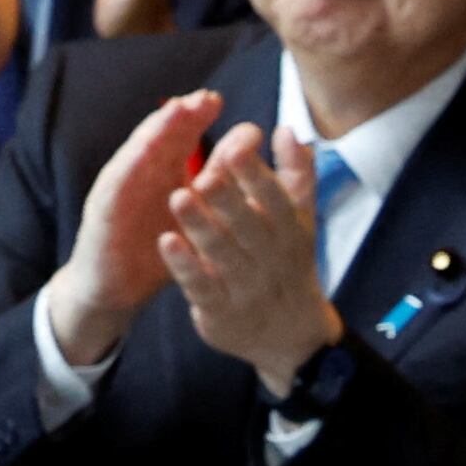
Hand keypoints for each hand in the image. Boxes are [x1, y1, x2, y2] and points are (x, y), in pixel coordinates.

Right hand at [41, 86, 220, 369]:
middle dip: (180, 115)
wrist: (113, 290)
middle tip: (202, 97)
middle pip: (160, 137)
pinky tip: (144, 152)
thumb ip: (216, 184)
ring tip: (175, 110)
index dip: (196, 118)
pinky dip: (130, 167)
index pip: (179, 138)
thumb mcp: (193, 216)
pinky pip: (117, 186)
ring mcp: (119, 191)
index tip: (216, 101)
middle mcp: (139, 175)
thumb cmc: (154, 250)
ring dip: (156, 130)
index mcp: (162, 173)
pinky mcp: (103, 213)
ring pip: (138, 153)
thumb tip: (249, 152)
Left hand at [161, 120, 341, 386]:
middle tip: (204, 172)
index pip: (276, 199)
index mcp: (290, 231)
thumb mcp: (300, 221)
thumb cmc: (288, 262)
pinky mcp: (221, 312)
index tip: (237, 146)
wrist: (291, 336)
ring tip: (177, 197)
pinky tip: (166, 242)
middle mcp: (270, 258)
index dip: (257, 174)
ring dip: (200, 226)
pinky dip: (184, 265)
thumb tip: (284, 128)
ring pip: (222, 254)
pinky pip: (201, 287)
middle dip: (228, 199)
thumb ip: (295, 174)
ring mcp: (245, 287)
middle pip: (249, 226)